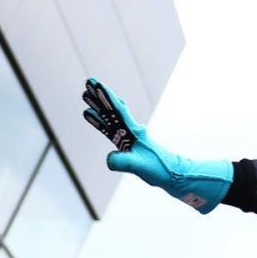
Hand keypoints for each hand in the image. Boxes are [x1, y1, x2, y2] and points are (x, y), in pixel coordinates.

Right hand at [82, 78, 232, 213]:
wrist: (171, 175)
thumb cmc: (158, 169)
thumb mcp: (139, 166)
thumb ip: (123, 162)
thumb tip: (108, 159)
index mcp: (135, 131)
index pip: (119, 110)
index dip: (107, 97)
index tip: (97, 84)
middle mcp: (131, 130)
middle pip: (112, 109)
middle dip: (100, 96)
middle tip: (88, 82)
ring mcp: (128, 136)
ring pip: (109, 117)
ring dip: (97, 106)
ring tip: (85, 95)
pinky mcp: (126, 144)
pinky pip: (108, 129)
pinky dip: (98, 121)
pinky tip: (90, 115)